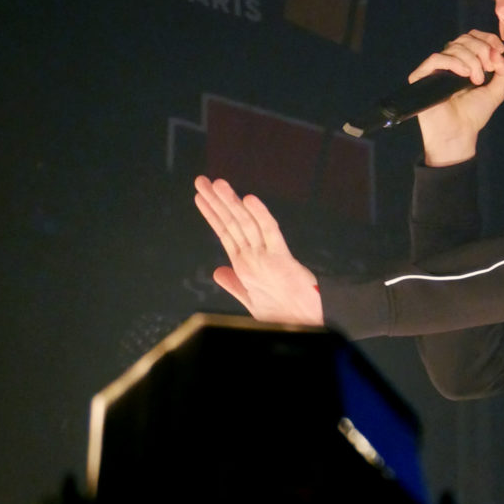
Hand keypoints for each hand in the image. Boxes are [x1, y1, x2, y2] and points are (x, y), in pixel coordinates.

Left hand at [193, 176, 323, 325]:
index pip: (225, 232)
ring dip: (231, 203)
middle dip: (216, 202)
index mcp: (245, 263)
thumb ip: (234, 284)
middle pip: (232, 222)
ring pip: (246, 223)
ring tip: (218, 184)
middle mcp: (254, 254)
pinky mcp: (282, 258)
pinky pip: (269, 232)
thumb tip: (217, 272)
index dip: (212, 214)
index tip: (200, 197)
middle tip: (201, 181)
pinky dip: (260, 215)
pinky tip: (249, 199)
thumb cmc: (282, 312)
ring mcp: (267, 254)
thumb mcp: (250, 298)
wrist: (303, 322)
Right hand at [409, 30, 503, 165]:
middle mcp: (449, 61)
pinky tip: (463, 74)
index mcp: (465, 61)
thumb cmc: (474, 114)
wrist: (459, 133)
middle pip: (464, 39)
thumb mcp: (497, 91)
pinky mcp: (422, 76)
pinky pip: (436, 58)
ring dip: (471, 60)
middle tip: (489, 69)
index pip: (473, 37)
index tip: (498, 50)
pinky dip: (453, 62)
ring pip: (453, 47)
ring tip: (477, 80)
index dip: (487, 38)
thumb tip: (501, 54)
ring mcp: (435, 68)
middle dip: (481, 50)